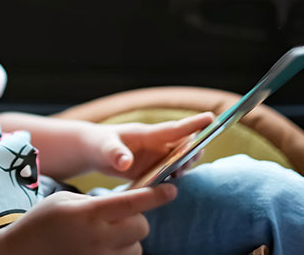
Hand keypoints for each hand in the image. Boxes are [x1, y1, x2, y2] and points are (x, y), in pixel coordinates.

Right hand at [0, 184, 176, 254]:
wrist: (20, 254)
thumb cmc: (41, 222)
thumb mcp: (65, 200)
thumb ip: (95, 201)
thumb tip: (127, 203)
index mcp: (89, 213)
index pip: (133, 202)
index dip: (156, 195)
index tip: (171, 190)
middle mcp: (98, 238)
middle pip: (141, 226)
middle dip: (136, 219)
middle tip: (118, 217)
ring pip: (137, 248)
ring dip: (129, 241)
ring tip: (105, 236)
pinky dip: (121, 254)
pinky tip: (103, 248)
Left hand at [85, 112, 214, 180]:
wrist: (92, 152)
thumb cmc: (98, 144)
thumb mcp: (103, 149)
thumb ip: (114, 154)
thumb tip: (126, 163)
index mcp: (147, 134)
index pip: (174, 128)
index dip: (193, 124)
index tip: (211, 117)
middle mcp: (156, 144)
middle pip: (184, 144)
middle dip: (194, 149)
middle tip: (191, 158)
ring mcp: (155, 157)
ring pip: (179, 160)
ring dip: (184, 165)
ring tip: (177, 174)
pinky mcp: (152, 170)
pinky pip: (169, 173)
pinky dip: (173, 179)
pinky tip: (167, 186)